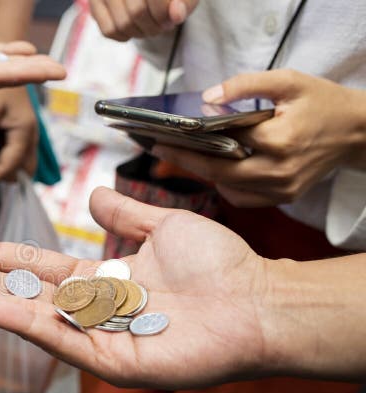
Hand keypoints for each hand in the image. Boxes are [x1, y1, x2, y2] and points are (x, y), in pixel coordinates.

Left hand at [0, 86, 38, 182]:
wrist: (4, 59)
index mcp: (24, 132)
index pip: (8, 168)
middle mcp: (31, 135)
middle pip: (21, 171)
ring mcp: (29, 132)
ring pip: (21, 163)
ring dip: (2, 167)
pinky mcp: (23, 127)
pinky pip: (18, 152)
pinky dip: (4, 157)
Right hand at [0, 187, 276, 389]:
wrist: (258, 302)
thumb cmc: (219, 266)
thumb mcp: (165, 227)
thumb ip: (128, 215)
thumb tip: (98, 196)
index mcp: (102, 281)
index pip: (38, 267)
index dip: (1, 257)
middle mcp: (92, 311)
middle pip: (24, 295)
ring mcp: (97, 338)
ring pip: (31, 318)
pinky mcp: (109, 363)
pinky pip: (59, 339)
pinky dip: (21, 321)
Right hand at [89, 0, 197, 40]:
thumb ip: (186, 3)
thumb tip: (176, 14)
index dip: (164, 14)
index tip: (172, 19)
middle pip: (136, 13)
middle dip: (154, 26)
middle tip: (162, 25)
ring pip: (122, 25)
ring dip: (141, 33)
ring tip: (150, 25)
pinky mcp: (94, 3)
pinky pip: (109, 31)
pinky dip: (125, 36)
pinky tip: (134, 28)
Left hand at [152, 70, 365, 206]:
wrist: (357, 131)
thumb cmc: (321, 102)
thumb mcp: (288, 81)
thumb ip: (246, 85)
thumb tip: (207, 97)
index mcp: (278, 140)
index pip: (222, 143)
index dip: (188, 143)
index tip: (160, 138)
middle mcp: (278, 170)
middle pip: (217, 172)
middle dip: (185, 161)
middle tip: (158, 150)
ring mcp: (281, 189)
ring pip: (227, 187)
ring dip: (204, 173)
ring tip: (181, 155)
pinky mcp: (284, 198)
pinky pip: (242, 198)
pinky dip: (225, 185)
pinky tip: (215, 168)